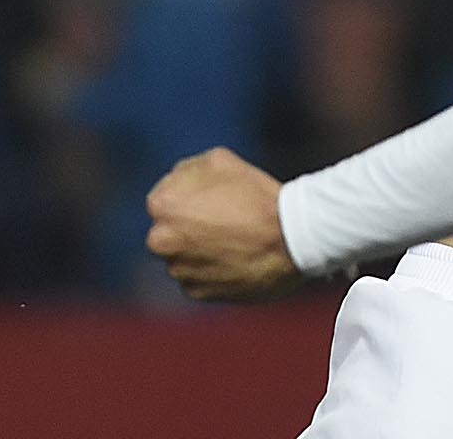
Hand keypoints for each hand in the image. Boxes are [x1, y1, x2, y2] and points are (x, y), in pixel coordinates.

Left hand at [146, 147, 305, 301]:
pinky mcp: (196, 292)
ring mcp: (178, 270)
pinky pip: (199, 278)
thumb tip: (179, 180)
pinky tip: (238, 259)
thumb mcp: (221, 160)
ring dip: (201, 250)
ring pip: (184, 256)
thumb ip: (189, 170)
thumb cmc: (258, 197)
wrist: (291, 240)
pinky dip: (214, 270)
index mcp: (162, 205)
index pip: (165, 197)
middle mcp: (160, 241)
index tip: (215, 199)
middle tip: (226, 220)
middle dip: (191, 226)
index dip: (192, 196)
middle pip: (170, 230)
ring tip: (237, 241)